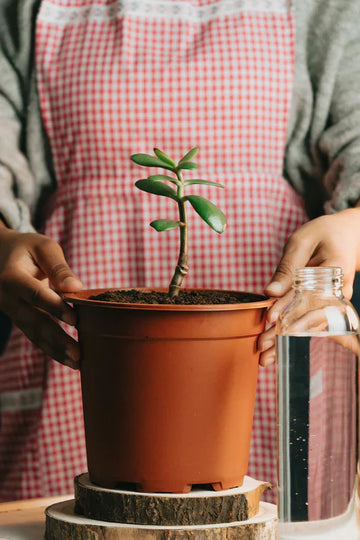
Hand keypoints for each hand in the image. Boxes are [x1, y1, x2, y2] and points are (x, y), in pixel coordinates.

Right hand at [0, 225, 82, 368]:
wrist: (0, 253)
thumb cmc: (28, 248)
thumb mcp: (44, 248)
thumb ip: (59, 267)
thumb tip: (77, 287)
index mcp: (12, 278)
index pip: (35, 294)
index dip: (55, 307)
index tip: (75, 319)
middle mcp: (7, 298)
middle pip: (34, 322)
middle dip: (57, 340)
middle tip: (79, 353)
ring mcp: (11, 311)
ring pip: (33, 334)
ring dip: (55, 350)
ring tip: (78, 363)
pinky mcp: (19, 318)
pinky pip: (34, 335)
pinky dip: (51, 348)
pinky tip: (69, 360)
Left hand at [258, 207, 359, 365]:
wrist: (348, 236)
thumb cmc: (323, 234)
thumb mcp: (302, 241)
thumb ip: (287, 266)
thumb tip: (270, 292)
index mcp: (335, 271)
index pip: (308, 293)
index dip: (288, 307)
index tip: (270, 318)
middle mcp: (338, 292)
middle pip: (309, 316)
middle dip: (284, 332)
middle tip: (261, 346)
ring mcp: (334, 302)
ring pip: (308, 324)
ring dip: (286, 340)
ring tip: (264, 358)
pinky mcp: (326, 306)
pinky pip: (309, 321)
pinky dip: (292, 335)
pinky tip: (275, 350)